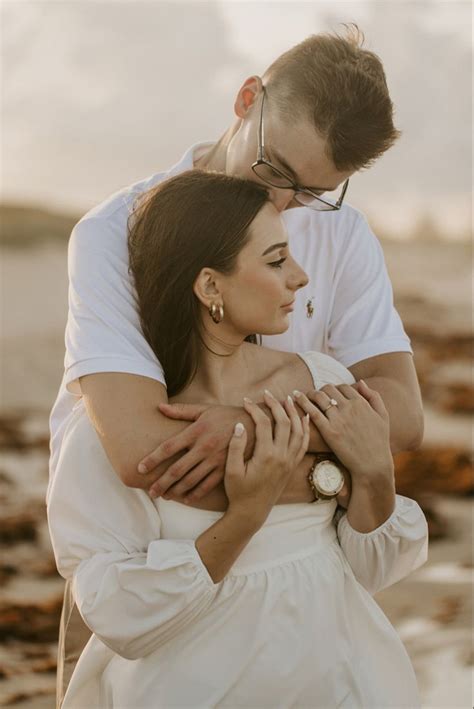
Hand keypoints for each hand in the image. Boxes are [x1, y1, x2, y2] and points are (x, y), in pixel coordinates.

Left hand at [138, 404, 251, 500]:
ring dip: (176, 491)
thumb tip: (159, 407)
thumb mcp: (205, 409)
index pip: (169, 447)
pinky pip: (208, 485)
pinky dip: (196, 494)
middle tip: (150, 492)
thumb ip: (181, 411)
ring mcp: (215, 460)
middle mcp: (204, 447)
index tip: (140, 468)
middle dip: (161, 482)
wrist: (256, 424)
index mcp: (196, 431)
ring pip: (191, 480)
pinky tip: (186, 499)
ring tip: (164, 496)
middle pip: (177, 469)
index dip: (153, 459)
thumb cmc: (227, 415)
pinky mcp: (226, 469)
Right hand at [224, 391, 309, 523]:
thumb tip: (241, 424)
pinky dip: (305, 428)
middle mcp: (282, 457)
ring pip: (298, 431)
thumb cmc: (238, 491)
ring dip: (294, 413)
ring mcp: (290, 461)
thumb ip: (235, 446)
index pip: (264, 423)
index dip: (255, 409)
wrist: (252, 512)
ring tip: (287, 399)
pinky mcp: (292, 465)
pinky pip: (304, 443)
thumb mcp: (231, 470)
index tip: (245, 401)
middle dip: (276, 405)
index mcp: (266, 456)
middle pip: (284, 422)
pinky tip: (303, 417)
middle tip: (267, 394)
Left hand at [293, 380, 392, 481]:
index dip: (335, 388)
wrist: (372, 464)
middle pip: (329, 389)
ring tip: (303, 395)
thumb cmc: (379, 442)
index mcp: (361, 403)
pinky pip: (312, 411)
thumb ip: (373, 396)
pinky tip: (295, 396)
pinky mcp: (328, 430)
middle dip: (322, 390)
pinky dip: (302, 401)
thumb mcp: (383, 416)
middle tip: (316, 395)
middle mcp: (349, 407)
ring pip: (319, 396)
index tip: (330, 394)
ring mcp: (338, 419)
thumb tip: (361, 382)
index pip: (343, 386)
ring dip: (310, 393)